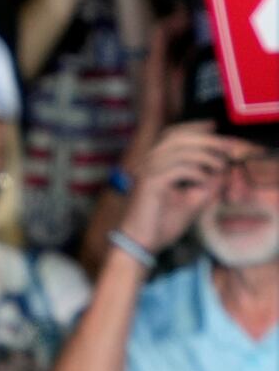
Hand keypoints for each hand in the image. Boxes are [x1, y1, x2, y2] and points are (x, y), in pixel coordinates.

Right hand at [118, 122, 243, 252]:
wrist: (142, 244)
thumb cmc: (162, 223)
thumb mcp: (193, 198)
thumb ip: (208, 181)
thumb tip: (225, 166)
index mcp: (153, 163)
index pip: (172, 134)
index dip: (193, 127)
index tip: (214, 127)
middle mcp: (147, 163)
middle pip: (178, 137)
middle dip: (207, 139)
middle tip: (228, 147)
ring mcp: (147, 171)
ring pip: (180, 149)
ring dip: (205, 156)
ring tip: (219, 167)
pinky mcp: (150, 182)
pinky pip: (179, 168)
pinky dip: (197, 172)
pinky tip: (204, 182)